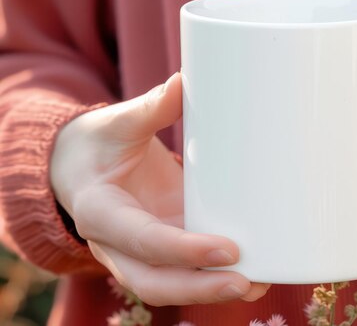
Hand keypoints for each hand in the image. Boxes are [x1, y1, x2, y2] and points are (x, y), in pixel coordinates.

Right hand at [50, 73, 269, 305]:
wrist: (77, 168)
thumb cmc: (96, 145)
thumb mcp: (116, 123)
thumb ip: (149, 109)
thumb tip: (183, 83)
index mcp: (101, 212)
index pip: (142, 240)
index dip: (183, 251)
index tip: (227, 250)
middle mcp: (117, 245)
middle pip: (154, 282)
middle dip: (200, 289)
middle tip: (247, 282)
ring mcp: (140, 253)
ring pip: (170, 287)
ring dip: (212, 292)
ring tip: (260, 285)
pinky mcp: (161, 248)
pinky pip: (183, 275)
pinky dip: (213, 279)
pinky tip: (253, 276)